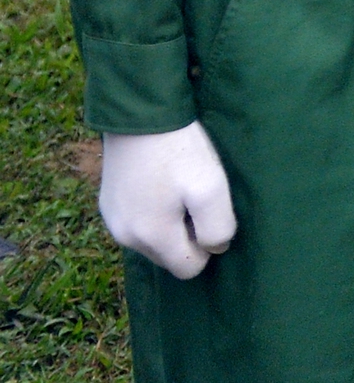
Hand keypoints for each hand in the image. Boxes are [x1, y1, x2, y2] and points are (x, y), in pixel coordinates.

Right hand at [100, 123, 235, 279]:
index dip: (207, 245)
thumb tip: (215, 248)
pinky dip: (153, 209)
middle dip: (187, 234)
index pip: (189, 269)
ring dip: (170, 221)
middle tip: (195, 195)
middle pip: (169, 255)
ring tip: (178, 184)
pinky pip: (138, 220)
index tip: (210, 211)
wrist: (139, 113)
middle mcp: (125, 237)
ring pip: (153, 238)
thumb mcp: (210, 188)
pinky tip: (161, 179)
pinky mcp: (107, 202)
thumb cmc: (179, 151)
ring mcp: (112, 220)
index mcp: (151, 238)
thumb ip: (217, 227)